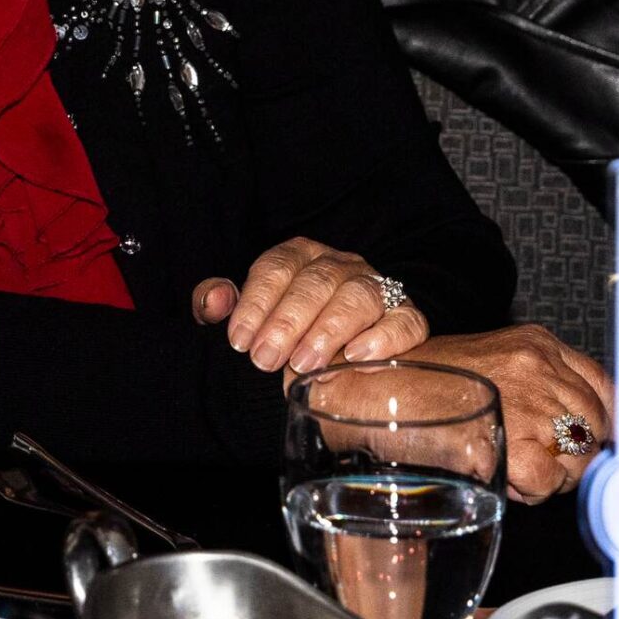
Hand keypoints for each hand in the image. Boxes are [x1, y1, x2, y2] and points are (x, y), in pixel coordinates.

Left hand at [192, 237, 427, 374]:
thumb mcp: (243, 311)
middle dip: (287, 322)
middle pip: (315, 283)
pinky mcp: (406, 316)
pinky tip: (356, 357)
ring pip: (358, 297)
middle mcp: (339, 264)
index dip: (255, 303)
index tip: (239, 342)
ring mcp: (376, 287)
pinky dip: (383, 338)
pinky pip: (404, 321)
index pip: (275, 268)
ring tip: (304, 363)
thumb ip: (216, 302)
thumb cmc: (278, 327)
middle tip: (265, 359)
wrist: (330, 352)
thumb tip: (213, 301)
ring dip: (329, 330)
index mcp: (298, 254)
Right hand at [392, 323, 618, 502]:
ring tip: (508, 465)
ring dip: (552, 477)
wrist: (365, 392)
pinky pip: (548, 483)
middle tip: (538, 465)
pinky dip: (530, 490)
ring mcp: (526, 401)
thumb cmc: (415, 384)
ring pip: (579, 460)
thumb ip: (540, 389)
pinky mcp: (511, 438)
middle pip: (598, 428)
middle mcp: (539, 367)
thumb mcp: (488, 367)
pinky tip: (499, 474)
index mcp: (535, 343)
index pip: (607, 387)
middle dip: (578, 458)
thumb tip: (592, 436)